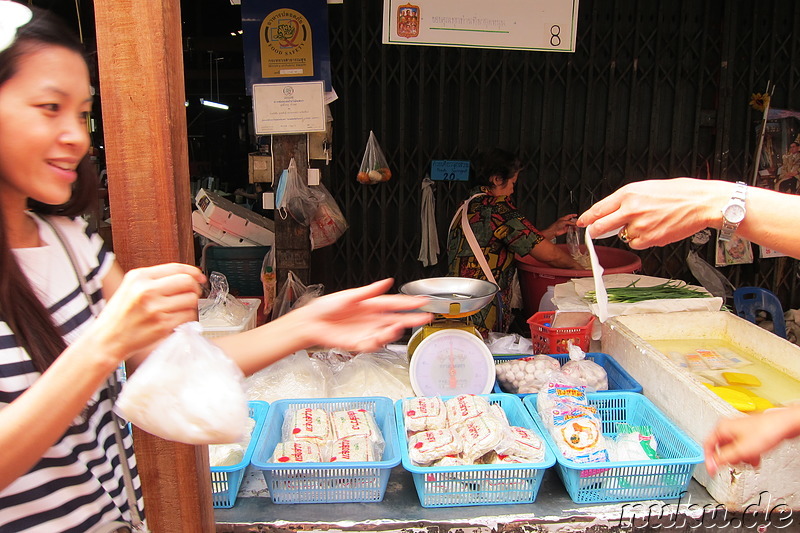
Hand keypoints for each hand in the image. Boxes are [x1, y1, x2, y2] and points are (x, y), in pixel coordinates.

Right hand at [87, 263, 204, 363]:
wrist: (107, 339)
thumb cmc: (120, 315)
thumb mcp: (131, 287)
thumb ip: (155, 279)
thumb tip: (187, 276)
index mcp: (139, 277)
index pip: (176, 268)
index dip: (193, 272)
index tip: (200, 277)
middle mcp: (147, 290)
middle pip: (187, 282)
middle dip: (194, 288)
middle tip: (192, 294)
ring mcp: (155, 308)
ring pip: (191, 299)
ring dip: (191, 305)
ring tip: (180, 308)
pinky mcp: (162, 325)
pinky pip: (188, 316)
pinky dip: (187, 318)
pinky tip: (177, 319)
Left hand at [290, 278, 432, 352]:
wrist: (311, 322)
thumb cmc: (326, 307)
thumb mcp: (349, 295)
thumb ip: (369, 291)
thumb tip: (386, 282)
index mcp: (371, 305)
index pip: (394, 303)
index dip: (409, 302)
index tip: (422, 301)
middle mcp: (371, 318)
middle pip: (396, 319)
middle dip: (411, 319)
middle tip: (425, 317)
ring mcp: (366, 331)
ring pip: (386, 333)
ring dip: (394, 331)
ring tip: (399, 327)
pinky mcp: (358, 343)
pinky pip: (371, 345)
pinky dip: (377, 342)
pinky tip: (380, 338)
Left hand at [541, 214, 576, 239]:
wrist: (553, 231)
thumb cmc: (556, 226)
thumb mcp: (564, 222)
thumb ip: (570, 222)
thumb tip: (574, 223)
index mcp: (563, 218)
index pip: (569, 216)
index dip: (573, 215)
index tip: (576, 215)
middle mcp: (564, 222)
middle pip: (571, 221)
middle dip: (574, 221)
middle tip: (578, 222)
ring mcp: (565, 226)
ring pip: (571, 225)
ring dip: (574, 226)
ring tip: (577, 226)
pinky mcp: (565, 230)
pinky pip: (570, 229)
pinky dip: (573, 229)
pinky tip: (575, 229)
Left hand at [577, 178, 729, 248]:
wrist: (701, 202)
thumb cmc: (679, 193)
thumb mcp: (647, 188)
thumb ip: (626, 200)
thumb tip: (611, 211)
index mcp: (628, 193)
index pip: (599, 208)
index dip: (588, 218)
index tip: (582, 222)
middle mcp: (630, 209)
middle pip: (600, 227)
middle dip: (595, 232)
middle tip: (595, 233)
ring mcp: (639, 225)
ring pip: (622, 236)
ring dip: (630, 233)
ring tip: (650, 222)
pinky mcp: (649, 239)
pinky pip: (637, 244)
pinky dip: (643, 240)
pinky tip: (656, 229)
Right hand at [703, 409, 793, 474]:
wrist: (784, 424)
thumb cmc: (766, 431)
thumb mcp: (741, 450)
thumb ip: (724, 459)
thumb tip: (712, 465)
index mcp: (722, 428)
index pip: (707, 446)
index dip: (709, 460)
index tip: (712, 470)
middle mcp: (728, 426)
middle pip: (721, 448)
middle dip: (730, 458)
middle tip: (737, 464)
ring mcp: (739, 429)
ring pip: (733, 448)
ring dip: (741, 457)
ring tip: (750, 460)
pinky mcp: (748, 432)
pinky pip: (742, 446)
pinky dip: (748, 453)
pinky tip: (755, 457)